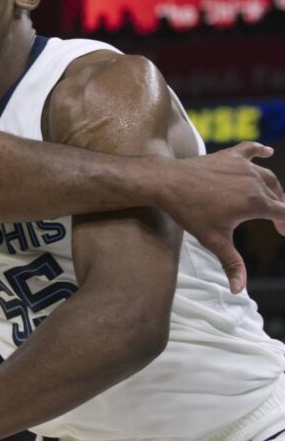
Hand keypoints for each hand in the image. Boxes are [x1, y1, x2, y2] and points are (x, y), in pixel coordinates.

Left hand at [158, 142, 283, 292]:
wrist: (166, 182)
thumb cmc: (189, 212)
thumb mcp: (213, 240)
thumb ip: (231, 263)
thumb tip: (238, 291)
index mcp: (255, 202)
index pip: (284, 213)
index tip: (284, 233)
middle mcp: (254, 181)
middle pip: (278, 196)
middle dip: (281, 210)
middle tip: (278, 223)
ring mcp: (242, 166)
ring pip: (268, 176)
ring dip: (274, 188)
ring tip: (275, 199)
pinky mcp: (228, 156)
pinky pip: (249, 150)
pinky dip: (259, 150)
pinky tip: (267, 150)